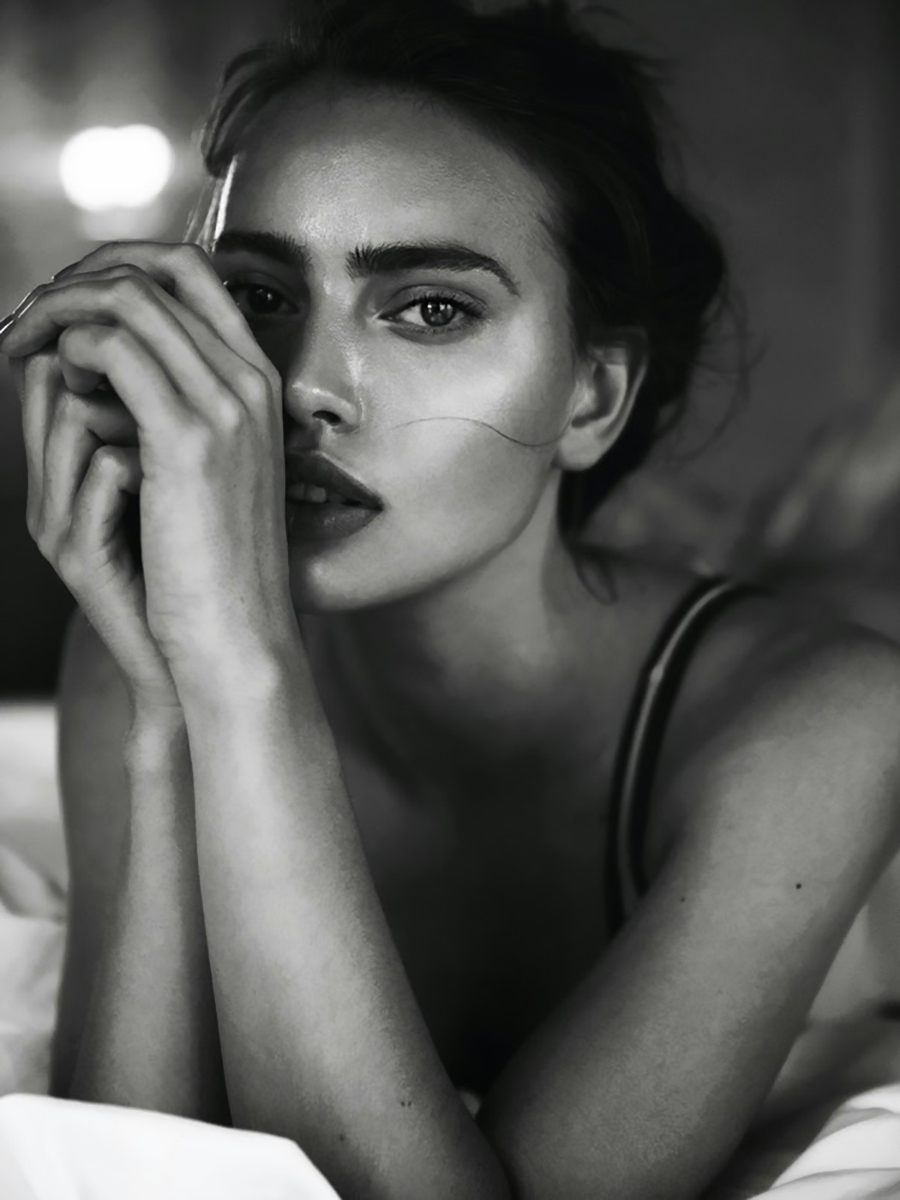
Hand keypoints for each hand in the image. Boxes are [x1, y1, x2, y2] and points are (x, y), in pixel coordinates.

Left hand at [1, 241, 301, 697]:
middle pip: (157, 268)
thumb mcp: (199, 472)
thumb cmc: (210, 565)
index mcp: (259, 383)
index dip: (121, 265)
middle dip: (80, 278)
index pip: (192, 270)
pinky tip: (57, 384)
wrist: (238, 635)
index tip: (71, 304)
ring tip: (27, 350)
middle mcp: (250, 380)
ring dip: (59, 311)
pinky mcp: (189, 438)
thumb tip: (102, 360)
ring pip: (127, 298)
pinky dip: (69, 350)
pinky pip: (113, 347)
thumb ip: (165, 407)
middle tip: (32, 318)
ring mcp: (227, 404)